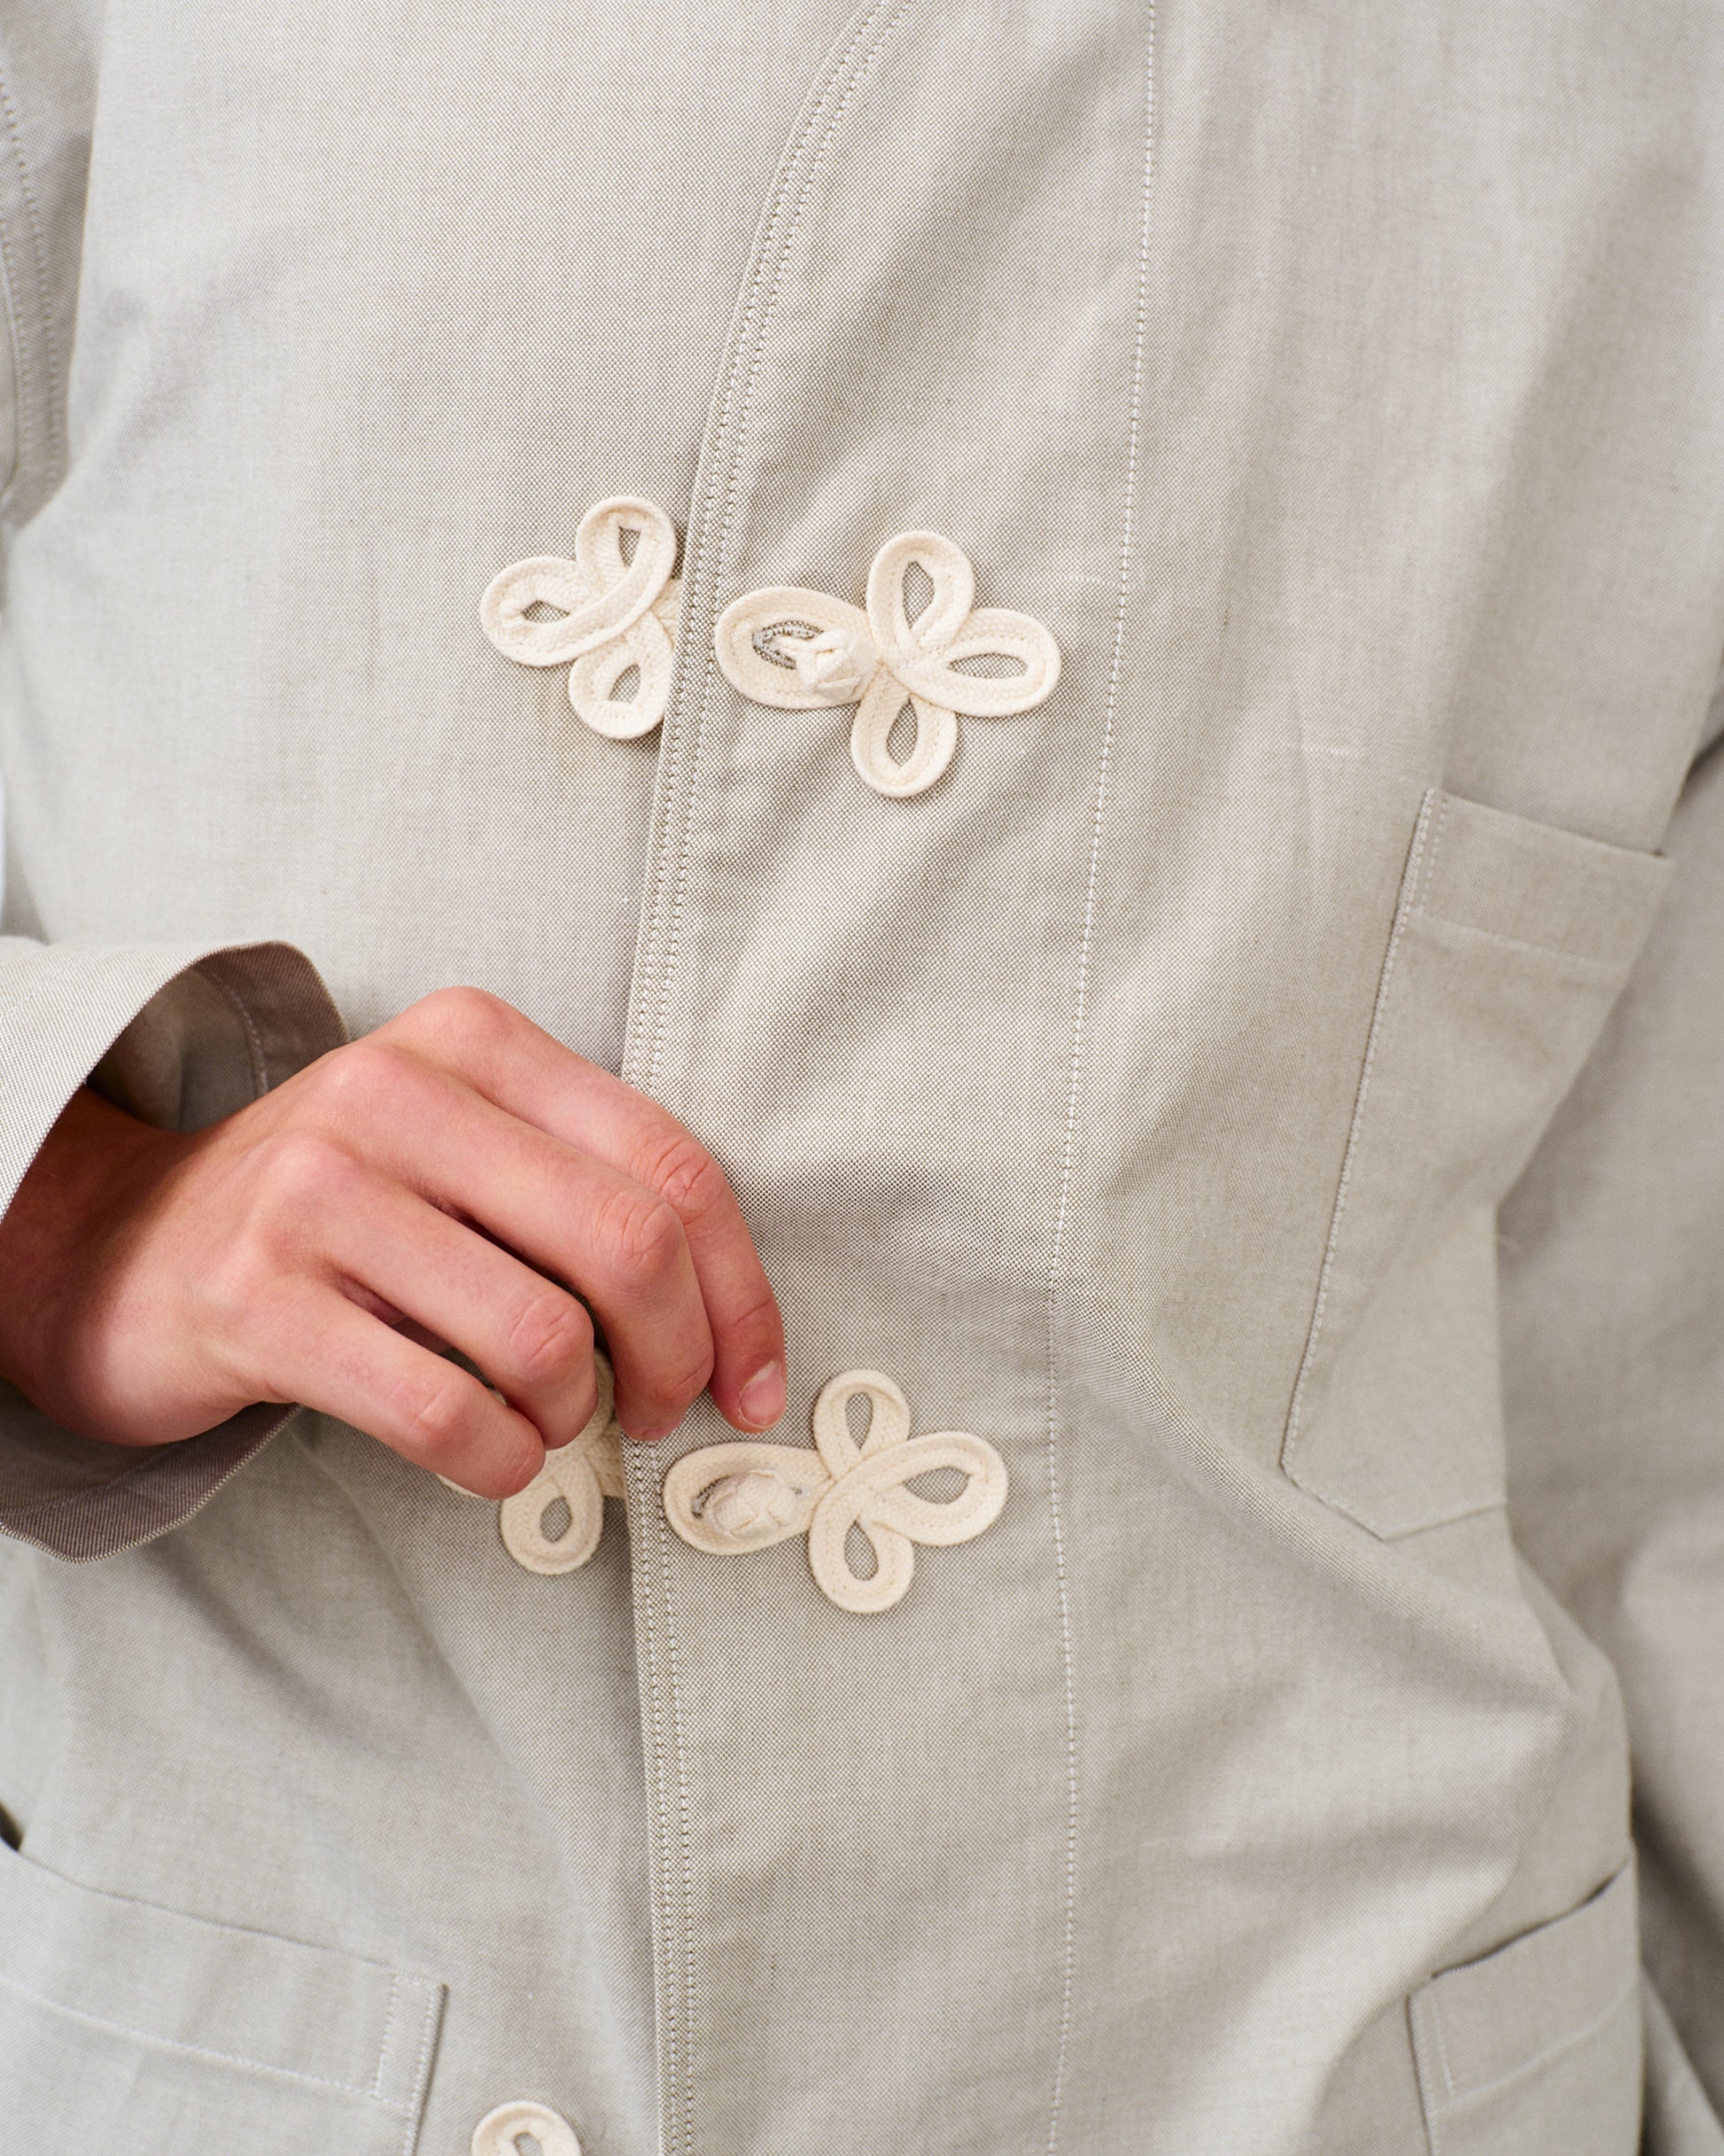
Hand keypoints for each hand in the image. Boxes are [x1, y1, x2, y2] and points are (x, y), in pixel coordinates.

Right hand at [0, 987, 786, 1495]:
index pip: (672, 1166)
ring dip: (572, 1414)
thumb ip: (588, 1193)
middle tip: (658, 1410)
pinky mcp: (259, 1302)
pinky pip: (445, 1412)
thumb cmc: (343, 1210)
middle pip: (629, 1246)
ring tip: (548, 1420)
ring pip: (543, 1338)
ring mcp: (317, 1193)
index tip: (755, 1381)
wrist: (131, 1246)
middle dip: (677, 1358)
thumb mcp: (463, 1145)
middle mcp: (396, 1092)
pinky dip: (500, 1461)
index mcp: (474, 1038)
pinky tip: (491, 1455)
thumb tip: (731, 1330)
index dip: (741, 1293)